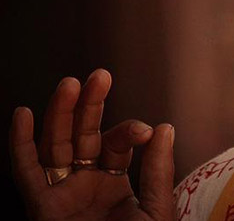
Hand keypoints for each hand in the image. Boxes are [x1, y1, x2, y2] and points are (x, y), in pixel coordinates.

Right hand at [10, 69, 174, 220]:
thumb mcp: (156, 211)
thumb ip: (157, 171)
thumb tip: (164, 126)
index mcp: (117, 183)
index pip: (117, 144)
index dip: (129, 131)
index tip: (146, 131)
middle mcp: (86, 184)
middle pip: (83, 136)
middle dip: (90, 105)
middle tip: (100, 75)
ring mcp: (62, 195)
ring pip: (56, 146)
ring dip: (60, 114)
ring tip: (70, 84)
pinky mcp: (42, 210)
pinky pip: (26, 174)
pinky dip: (20, 145)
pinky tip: (22, 114)